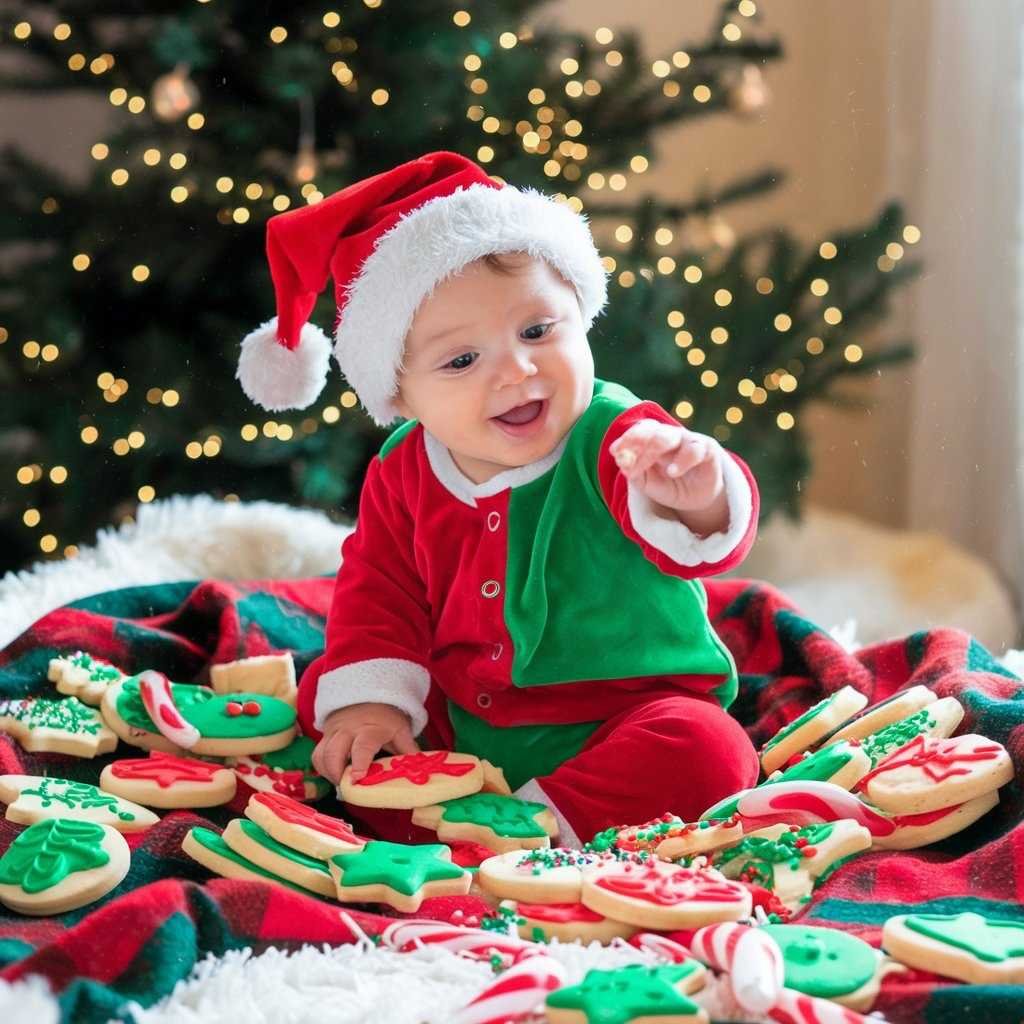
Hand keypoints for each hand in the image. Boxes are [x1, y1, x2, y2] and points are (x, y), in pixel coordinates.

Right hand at [311, 702, 419, 784]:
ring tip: (341, 783)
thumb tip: (421, 773)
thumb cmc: (386, 717)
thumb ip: (408, 751)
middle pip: (334, 752)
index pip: (362, 747)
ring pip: (321, 755)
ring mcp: (334, 732)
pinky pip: (317, 755)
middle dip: (336, 773)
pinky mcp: (325, 736)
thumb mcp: (401, 730)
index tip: (357, 779)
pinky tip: (334, 775)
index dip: (358, 763)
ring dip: (328, 773)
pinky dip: (322, 768)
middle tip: (347, 788)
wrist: (368, 695)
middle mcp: (348, 730)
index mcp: (370, 729)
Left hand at [609, 419, 724, 515]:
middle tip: (625, 461)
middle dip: (637, 445)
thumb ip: (634, 472)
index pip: (640, 431)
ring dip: (653, 451)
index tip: (615, 452)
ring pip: (669, 437)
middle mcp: (671, 436)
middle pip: (652, 431)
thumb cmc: (668, 486)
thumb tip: (621, 461)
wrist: (696, 500)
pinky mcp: (707, 449)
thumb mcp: (647, 483)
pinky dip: (682, 460)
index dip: (627, 439)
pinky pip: (694, 449)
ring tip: (641, 470)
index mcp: (653, 439)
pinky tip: (672, 472)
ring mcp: (689, 440)